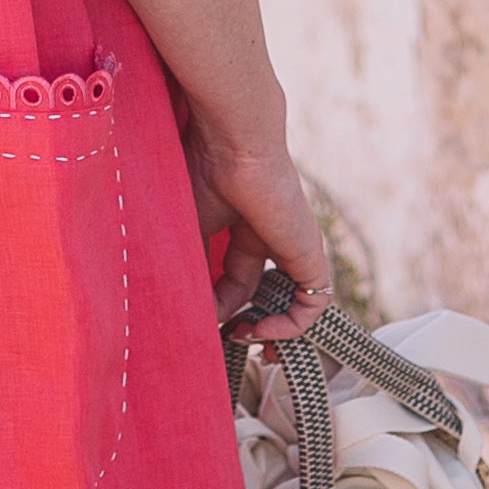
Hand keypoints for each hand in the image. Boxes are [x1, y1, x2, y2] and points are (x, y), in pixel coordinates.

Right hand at [181, 102, 329, 331]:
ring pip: (294, 301)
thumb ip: (185, 271)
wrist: (231, 144)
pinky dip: (292, 325)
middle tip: (233, 345)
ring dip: (273, 331)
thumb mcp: (184, 232)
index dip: (222, 309)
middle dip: (253, 326)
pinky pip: (314, 302)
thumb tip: (175, 312)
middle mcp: (271, 237)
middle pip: (266, 294)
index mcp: (242, 227)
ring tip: (248, 341)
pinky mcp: (309, 253)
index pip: (238, 281)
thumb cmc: (200, 173)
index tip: (205, 325)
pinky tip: (261, 329)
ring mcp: (292, 245)